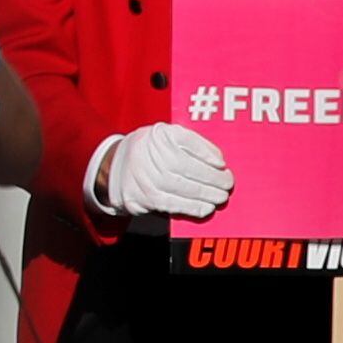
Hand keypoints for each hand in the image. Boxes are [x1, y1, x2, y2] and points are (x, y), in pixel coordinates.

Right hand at [88, 123, 234, 223]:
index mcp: (157, 134)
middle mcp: (147, 152)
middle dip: (212, 178)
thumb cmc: (151, 151)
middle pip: (186, 166)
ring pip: (181, 187)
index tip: (221, 163)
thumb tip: (218, 161)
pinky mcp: (140, 197)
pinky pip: (171, 204)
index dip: (206, 152)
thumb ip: (192, 144)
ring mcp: (142, 176)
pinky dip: (192, 207)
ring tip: (220, 197)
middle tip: (227, 184)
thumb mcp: (167, 137)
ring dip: (206, 195)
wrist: (115, 167)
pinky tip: (205, 207)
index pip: (186, 140)